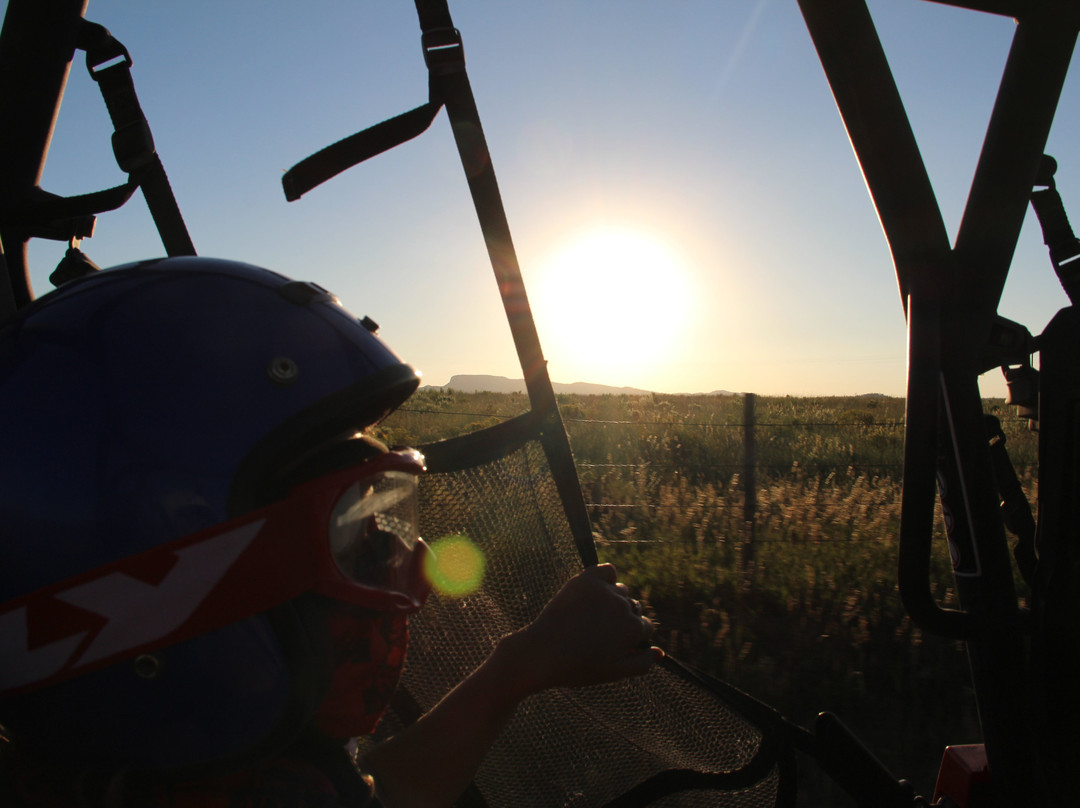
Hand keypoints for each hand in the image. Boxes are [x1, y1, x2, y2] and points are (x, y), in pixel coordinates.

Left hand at [501, 563, 662, 694]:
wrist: (542, 653)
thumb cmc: (578, 666)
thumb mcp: (614, 672)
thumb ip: (642, 663)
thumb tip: (660, 652)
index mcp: (634, 629)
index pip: (645, 627)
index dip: (631, 637)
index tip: (613, 643)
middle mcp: (624, 606)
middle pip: (633, 607)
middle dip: (622, 619)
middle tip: (599, 632)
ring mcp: (605, 591)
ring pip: (620, 591)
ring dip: (612, 600)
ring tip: (591, 617)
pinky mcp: (586, 580)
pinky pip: (607, 570)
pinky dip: (606, 577)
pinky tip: (595, 591)